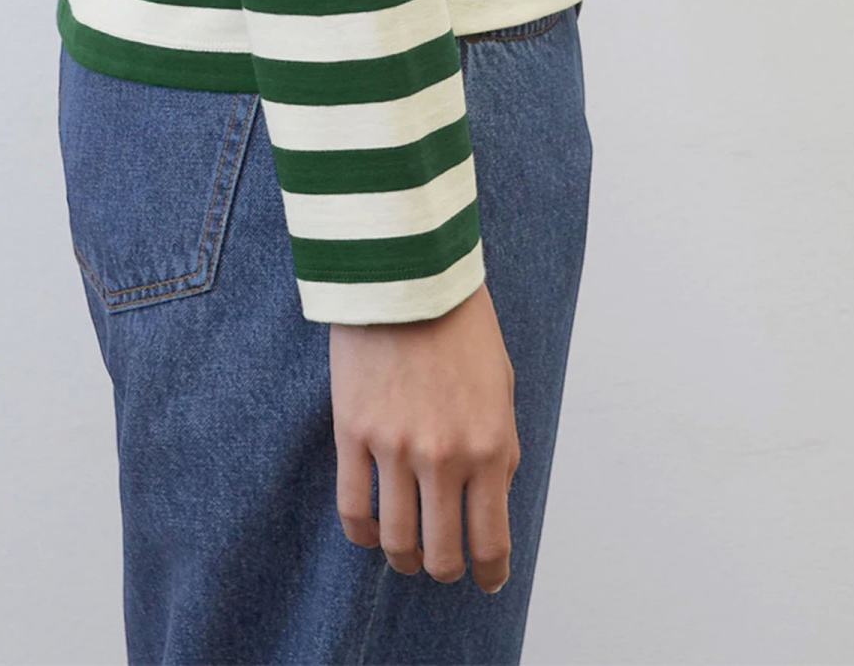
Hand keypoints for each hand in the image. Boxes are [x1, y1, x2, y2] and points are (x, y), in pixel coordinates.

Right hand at [330, 278, 520, 591]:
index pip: (491, 541)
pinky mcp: (352, 433)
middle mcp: (444, 457)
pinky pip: (353, 510)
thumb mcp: (501, 388)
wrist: (407, 272)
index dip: (490, 573)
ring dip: (405, 559)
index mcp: (491, 447)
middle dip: (445, 570)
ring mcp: (394, 448)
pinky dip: (364, 534)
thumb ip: (499, 448)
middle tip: (444, 564)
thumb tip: (490, 500)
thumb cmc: (460, 324)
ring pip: (397, 541)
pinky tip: (373, 531)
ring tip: (407, 554)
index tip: (487, 579)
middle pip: (442, 554)